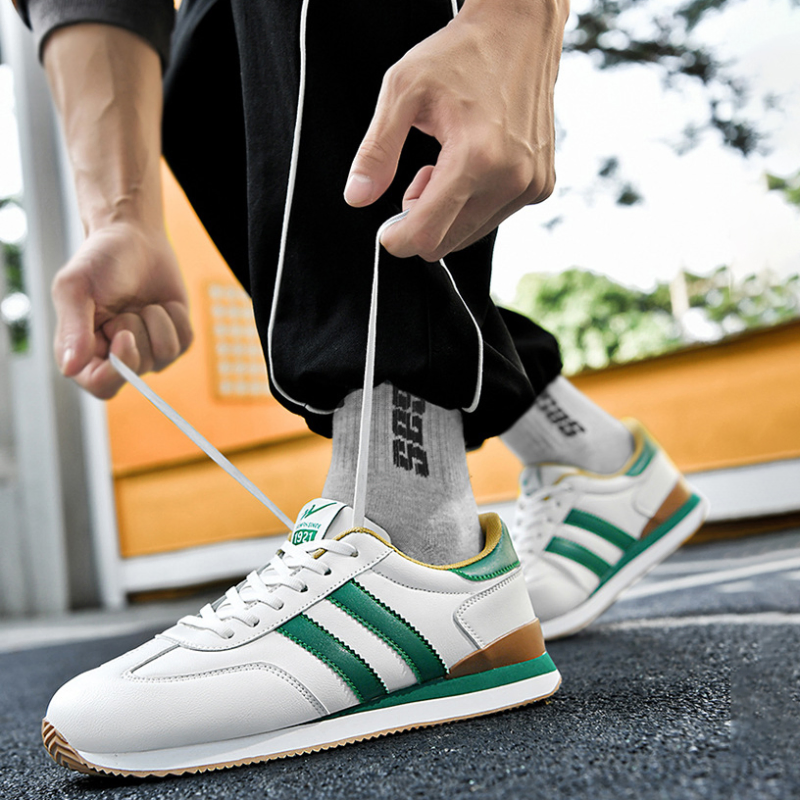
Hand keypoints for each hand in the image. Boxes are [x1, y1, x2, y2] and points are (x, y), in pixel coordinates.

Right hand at [51, 221, 192, 398]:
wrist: (133, 237)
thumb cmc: (99, 261)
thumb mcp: (75, 287)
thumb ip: (73, 329)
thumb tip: (70, 368)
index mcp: (84, 351)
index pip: (100, 386)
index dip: (117, 371)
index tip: (125, 336)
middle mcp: (116, 357)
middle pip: (137, 371)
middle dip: (137, 333)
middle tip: (125, 309)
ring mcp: (148, 350)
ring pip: (165, 355)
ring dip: (157, 321)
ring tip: (142, 303)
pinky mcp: (173, 339)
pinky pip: (185, 341)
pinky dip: (175, 317)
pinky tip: (161, 303)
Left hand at [344, 0, 567, 261]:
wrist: (519, 30)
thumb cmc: (459, 55)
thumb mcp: (402, 91)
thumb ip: (376, 150)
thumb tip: (356, 199)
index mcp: (477, 158)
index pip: (428, 235)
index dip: (398, 240)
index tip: (385, 231)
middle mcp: (511, 179)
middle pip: (447, 243)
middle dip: (421, 221)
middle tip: (416, 179)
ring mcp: (531, 185)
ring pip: (469, 235)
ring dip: (447, 213)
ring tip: (443, 165)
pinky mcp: (541, 186)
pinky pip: (492, 219)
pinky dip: (472, 204)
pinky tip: (470, 165)